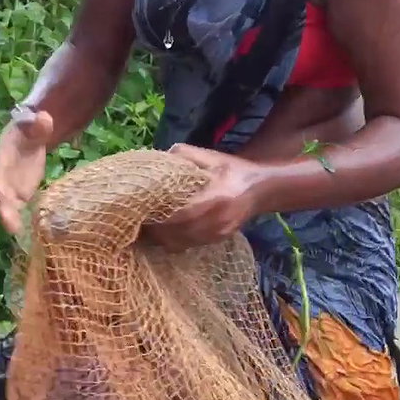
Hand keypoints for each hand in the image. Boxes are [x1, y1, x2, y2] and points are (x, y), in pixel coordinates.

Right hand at [0, 107, 54, 235]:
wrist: (32, 135)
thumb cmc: (30, 128)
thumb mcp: (34, 124)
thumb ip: (38, 124)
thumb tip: (45, 117)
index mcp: (1, 158)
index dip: (0, 188)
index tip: (5, 201)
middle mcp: (2, 176)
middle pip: (1, 196)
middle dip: (5, 212)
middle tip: (13, 229)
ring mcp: (10, 187)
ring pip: (10, 207)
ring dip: (14, 222)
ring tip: (20, 237)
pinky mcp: (21, 195)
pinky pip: (21, 210)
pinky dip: (25, 222)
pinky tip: (32, 235)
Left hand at [142, 144, 268, 252]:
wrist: (261, 189)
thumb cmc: (234, 170)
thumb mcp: (212, 156)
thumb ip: (186, 154)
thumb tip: (161, 157)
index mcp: (215, 198)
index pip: (179, 215)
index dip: (157, 216)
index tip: (140, 208)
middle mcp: (216, 221)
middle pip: (175, 234)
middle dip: (154, 230)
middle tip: (138, 219)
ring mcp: (216, 234)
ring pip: (178, 244)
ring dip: (160, 237)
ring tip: (147, 226)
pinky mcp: (216, 241)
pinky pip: (187, 246)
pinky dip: (172, 240)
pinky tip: (164, 230)